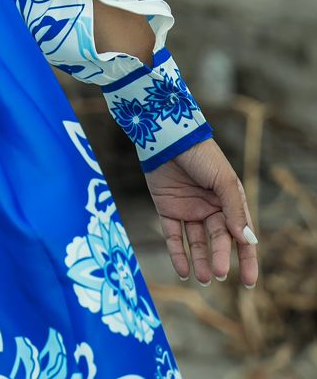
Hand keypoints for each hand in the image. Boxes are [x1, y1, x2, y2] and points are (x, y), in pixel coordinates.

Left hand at [144, 136, 258, 287]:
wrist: (168, 135)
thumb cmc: (201, 154)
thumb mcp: (223, 180)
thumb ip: (234, 211)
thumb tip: (247, 241)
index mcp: (228, 201)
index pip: (241, 235)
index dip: (246, 258)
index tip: (249, 282)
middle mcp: (210, 208)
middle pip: (218, 240)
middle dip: (219, 258)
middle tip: (219, 274)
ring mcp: (188, 209)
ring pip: (197, 242)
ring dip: (199, 261)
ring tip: (202, 278)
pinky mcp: (167, 209)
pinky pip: (174, 236)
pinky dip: (178, 254)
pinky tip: (183, 270)